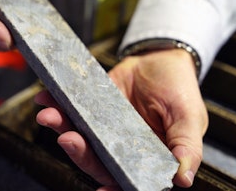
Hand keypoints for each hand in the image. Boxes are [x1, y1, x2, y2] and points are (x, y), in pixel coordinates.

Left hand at [35, 49, 207, 188]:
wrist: (160, 57)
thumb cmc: (180, 89)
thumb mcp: (189, 117)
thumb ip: (186, 147)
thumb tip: (183, 179)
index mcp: (146, 157)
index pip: (127, 179)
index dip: (113, 187)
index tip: (101, 190)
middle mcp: (121, 147)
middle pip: (96, 159)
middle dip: (80, 152)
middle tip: (68, 139)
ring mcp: (103, 127)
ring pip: (79, 136)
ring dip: (62, 128)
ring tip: (50, 115)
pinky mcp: (91, 106)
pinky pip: (72, 109)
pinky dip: (57, 104)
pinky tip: (46, 98)